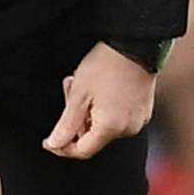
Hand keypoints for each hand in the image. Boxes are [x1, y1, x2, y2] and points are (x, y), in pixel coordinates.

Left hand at [42, 42, 155, 159]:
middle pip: (92, 137)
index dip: (62, 147)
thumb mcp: (78, 95)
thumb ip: (66, 125)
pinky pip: (117, 118)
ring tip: (83, 86)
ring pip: (103, 126)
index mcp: (111, 128)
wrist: (134, 44)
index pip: (82, 151)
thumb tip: (55, 144)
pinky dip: (104, 109)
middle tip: (70, 92)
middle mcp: (128, 129)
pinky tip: (99, 89)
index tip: (49, 141)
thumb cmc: (106, 65)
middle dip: (76, 120)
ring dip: (89, 112)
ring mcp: (138, 120)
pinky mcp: (144, 111)